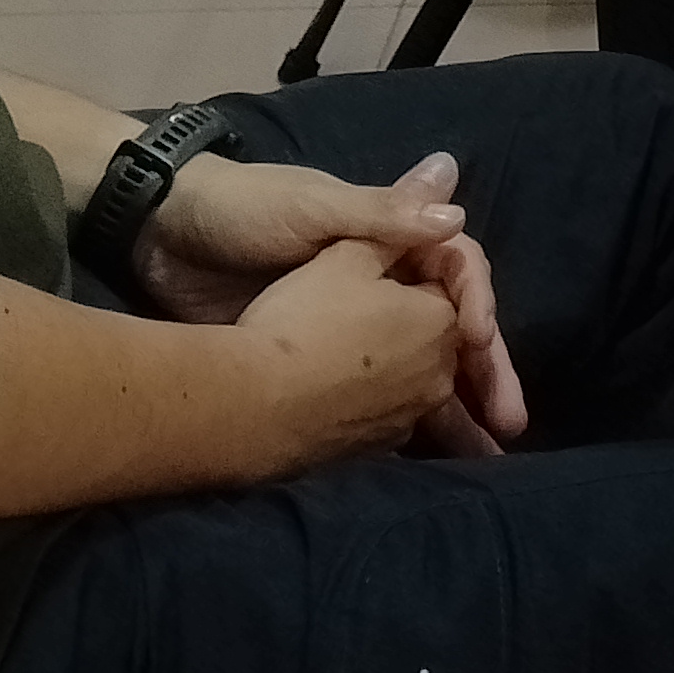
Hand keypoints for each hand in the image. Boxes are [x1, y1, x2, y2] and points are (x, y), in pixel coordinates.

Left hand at [145, 150, 527, 451]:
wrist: (163, 238)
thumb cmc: (245, 212)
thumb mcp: (313, 209)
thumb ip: (382, 216)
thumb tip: (458, 210)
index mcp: (389, 238)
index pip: (457, 271)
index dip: (478, 305)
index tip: (482, 341)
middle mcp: (382, 283)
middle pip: (451, 330)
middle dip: (485, 373)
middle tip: (510, 422)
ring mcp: (351, 327)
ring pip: (420, 372)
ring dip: (454, 412)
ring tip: (484, 458)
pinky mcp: (316, 362)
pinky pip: (377, 398)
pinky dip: (405, 429)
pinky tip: (422, 463)